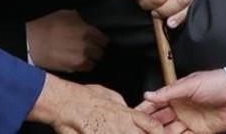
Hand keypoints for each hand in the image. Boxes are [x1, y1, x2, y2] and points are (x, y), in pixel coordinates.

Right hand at [25, 10, 107, 72]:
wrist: (32, 43)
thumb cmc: (47, 26)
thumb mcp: (66, 15)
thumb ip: (81, 20)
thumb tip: (88, 24)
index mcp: (87, 31)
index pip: (104, 40)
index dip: (101, 40)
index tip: (98, 41)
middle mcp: (87, 46)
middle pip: (101, 52)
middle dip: (97, 50)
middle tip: (91, 48)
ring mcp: (81, 59)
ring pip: (94, 62)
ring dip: (91, 59)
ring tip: (83, 56)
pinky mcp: (73, 69)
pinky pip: (85, 69)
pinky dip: (83, 66)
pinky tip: (76, 61)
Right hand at [27, 74, 162, 132]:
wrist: (65, 102)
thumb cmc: (83, 97)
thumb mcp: (109, 95)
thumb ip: (122, 106)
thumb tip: (128, 109)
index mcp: (126, 113)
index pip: (151, 125)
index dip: (159, 133)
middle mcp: (121, 126)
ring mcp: (109, 133)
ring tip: (115, 132)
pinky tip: (101, 133)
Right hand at [137, 70, 225, 132]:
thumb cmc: (218, 82)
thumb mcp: (191, 84)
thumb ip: (169, 92)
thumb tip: (149, 94)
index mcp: (177, 94)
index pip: (156, 104)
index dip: (144, 110)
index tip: (132, 117)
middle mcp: (181, 108)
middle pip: (160, 120)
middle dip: (149, 126)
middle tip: (139, 131)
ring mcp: (190, 121)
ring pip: (169, 131)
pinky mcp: (200, 132)